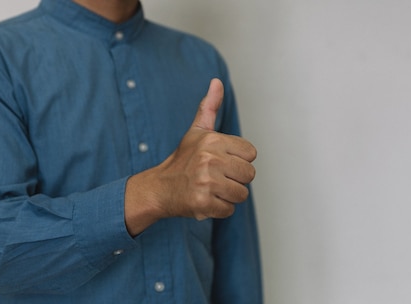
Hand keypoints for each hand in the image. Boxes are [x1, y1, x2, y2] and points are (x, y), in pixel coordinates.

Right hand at [124, 79, 256, 234]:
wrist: (159, 188)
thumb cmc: (183, 160)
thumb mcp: (197, 131)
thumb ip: (210, 107)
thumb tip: (217, 81)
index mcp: (212, 141)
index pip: (251, 154)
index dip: (238, 160)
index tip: (222, 161)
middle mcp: (209, 160)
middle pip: (249, 175)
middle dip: (235, 179)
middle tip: (216, 178)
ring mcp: (205, 182)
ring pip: (241, 194)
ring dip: (228, 196)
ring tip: (211, 189)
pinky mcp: (202, 203)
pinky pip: (229, 210)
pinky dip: (219, 209)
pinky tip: (206, 200)